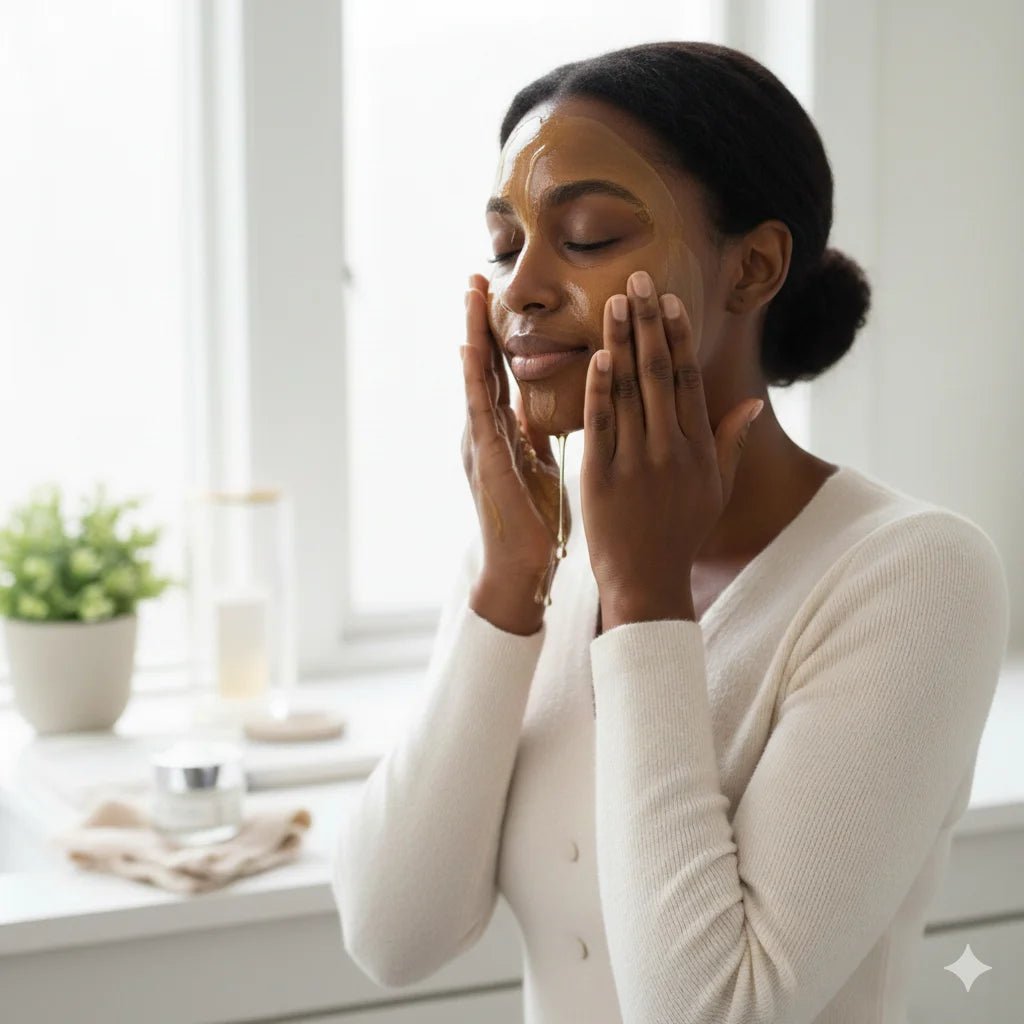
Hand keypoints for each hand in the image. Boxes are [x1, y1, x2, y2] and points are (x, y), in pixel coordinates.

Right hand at [461, 273, 572, 599]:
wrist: (521, 567)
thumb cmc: (532, 518)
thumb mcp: (537, 463)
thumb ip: (533, 432)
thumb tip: (539, 405)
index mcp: (499, 431)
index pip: (497, 373)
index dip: (495, 335)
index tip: (492, 298)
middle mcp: (484, 432)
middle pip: (480, 367)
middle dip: (476, 323)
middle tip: (473, 279)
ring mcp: (480, 444)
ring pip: (474, 380)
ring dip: (471, 337)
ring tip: (468, 297)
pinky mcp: (486, 461)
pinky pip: (479, 413)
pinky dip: (473, 380)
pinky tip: (470, 351)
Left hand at [580, 269, 763, 627]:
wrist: (646, 581)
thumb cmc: (681, 533)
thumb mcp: (716, 490)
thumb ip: (731, 442)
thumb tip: (751, 403)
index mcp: (698, 449)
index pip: (688, 380)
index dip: (679, 337)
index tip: (670, 301)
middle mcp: (670, 450)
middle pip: (659, 374)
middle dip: (649, 323)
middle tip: (637, 280)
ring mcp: (636, 463)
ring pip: (629, 392)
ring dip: (621, 343)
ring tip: (615, 303)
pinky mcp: (602, 477)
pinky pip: (601, 425)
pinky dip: (599, 389)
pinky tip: (598, 355)